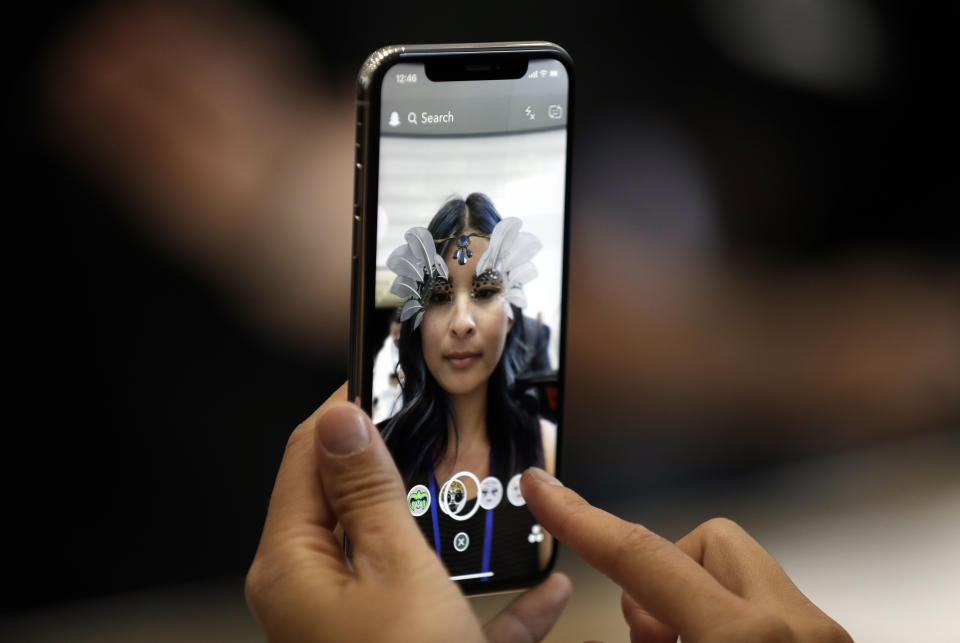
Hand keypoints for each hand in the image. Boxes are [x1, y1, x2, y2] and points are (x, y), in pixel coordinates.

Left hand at [245, 384, 570, 641]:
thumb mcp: (394, 568)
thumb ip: (368, 489)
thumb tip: (338, 417)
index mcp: (295, 563)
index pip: (308, 456)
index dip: (345, 409)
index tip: (388, 374)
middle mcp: (318, 593)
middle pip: (360, 503)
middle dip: (411, 469)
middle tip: (452, 430)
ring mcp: (362, 630)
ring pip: (411, 558)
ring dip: (459, 535)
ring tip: (499, 502)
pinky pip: (449, 617)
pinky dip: (492, 606)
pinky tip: (547, 595)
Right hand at [521, 468, 851, 642]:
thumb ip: (634, 635)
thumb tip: (608, 617)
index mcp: (748, 641)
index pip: (641, 557)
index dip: (580, 519)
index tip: (542, 489)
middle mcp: (797, 628)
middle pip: (706, 540)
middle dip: (662, 574)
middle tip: (649, 634)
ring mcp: (821, 636)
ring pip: (735, 573)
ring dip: (694, 605)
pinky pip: (763, 607)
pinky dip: (727, 625)